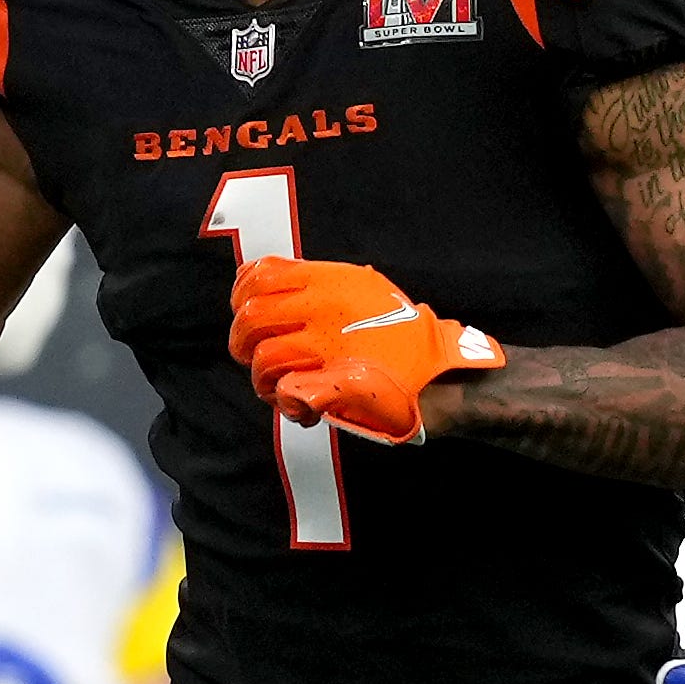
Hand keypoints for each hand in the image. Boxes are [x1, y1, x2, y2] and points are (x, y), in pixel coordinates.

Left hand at [226, 256, 500, 445]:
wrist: (443, 376)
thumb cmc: (406, 338)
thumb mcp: (368, 291)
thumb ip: (323, 287)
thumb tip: (275, 282)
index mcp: (331, 282)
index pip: (261, 275)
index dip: (241, 296)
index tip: (245, 312)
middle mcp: (326, 309)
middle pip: (252, 318)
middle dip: (241, 342)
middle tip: (252, 357)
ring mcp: (329, 348)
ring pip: (264, 359)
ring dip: (264, 380)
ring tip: (281, 388)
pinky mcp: (334, 387)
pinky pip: (287, 392)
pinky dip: (288, 403)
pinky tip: (304, 408)